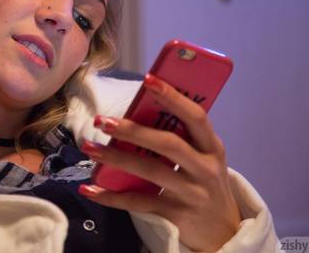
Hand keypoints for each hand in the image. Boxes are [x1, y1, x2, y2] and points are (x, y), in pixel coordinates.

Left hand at [78, 74, 240, 250]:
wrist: (224, 232)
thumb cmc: (205, 184)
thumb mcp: (203, 159)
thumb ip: (180, 138)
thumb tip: (135, 113)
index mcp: (212, 147)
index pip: (195, 116)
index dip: (173, 97)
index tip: (149, 79)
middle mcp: (205, 169)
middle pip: (168, 144)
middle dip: (133, 131)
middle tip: (102, 121)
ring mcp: (192, 193)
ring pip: (150, 171)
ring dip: (116, 158)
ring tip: (90, 148)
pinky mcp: (177, 215)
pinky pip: (139, 203)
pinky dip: (112, 196)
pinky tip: (90, 189)